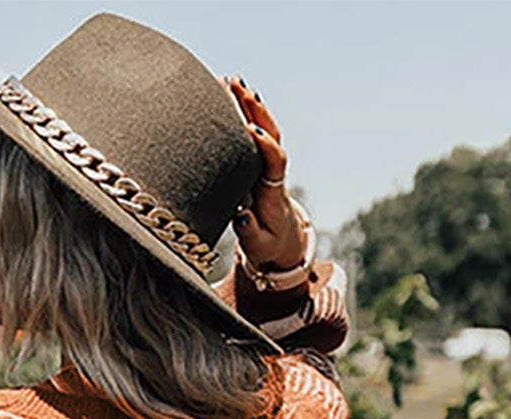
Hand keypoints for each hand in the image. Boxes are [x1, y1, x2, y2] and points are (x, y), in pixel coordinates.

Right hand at [223, 77, 306, 272]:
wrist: (280, 240)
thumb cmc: (267, 244)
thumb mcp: (258, 245)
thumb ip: (249, 231)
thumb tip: (241, 214)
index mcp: (274, 192)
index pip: (274, 162)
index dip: (266, 145)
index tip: (251, 129)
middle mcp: (272, 172)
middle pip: (269, 134)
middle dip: (255, 110)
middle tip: (238, 87)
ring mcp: (265, 164)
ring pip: (261, 128)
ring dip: (248, 105)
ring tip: (231, 81)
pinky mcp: (257, 162)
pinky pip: (251, 133)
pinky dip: (242, 113)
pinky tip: (229, 94)